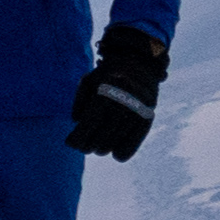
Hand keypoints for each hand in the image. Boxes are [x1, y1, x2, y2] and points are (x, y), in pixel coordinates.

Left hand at [69, 23, 167, 160]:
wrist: (140, 63)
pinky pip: (136, 140)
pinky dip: (126, 150)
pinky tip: (117, 156)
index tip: (70, 143)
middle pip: (99, 139)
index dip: (76, 139)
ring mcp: (137, 111)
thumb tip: (77, 126)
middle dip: (87, 145)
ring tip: (95, 146)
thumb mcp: (88, 82)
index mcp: (105, 93)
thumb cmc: (107, 74)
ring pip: (114, 143)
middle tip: (82, 146)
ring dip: (102, 148)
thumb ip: (79, 103)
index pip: (88, 126)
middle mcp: (123, 104)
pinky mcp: (148, 115)